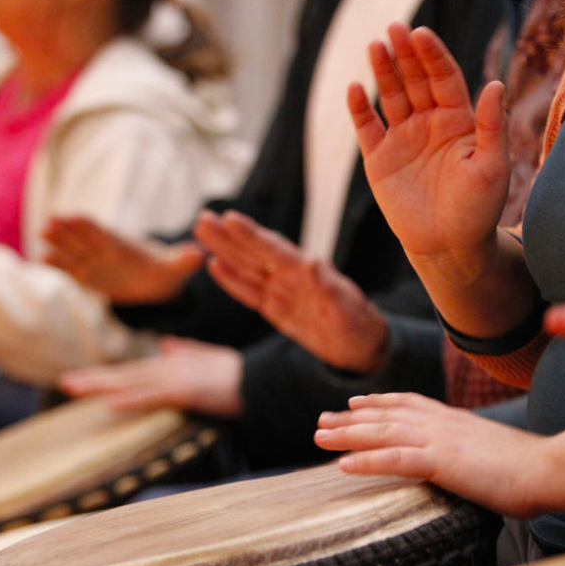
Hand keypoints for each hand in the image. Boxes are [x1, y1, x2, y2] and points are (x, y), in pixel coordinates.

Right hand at [43, 216, 204, 303]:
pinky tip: (42, 258)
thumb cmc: (167, 271)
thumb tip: (199, 254)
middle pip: (85, 239)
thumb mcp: (177, 268)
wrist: (157, 282)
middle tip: (49, 221)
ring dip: (59, 244)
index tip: (76, 217)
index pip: (107, 234)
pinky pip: (72, 269)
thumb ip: (184, 261)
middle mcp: (107, 250)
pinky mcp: (89, 275)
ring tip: (42, 236)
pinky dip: (59, 265)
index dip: (92, 227)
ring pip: (75, 251)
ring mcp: (96, 261)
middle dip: (69, 231)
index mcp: (126, 246)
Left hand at [59, 336, 242, 417]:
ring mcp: (176, 378)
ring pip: (131, 382)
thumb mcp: (210, 360)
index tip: (83, 379)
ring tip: (73, 388)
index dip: (109, 375)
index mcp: (173, 365)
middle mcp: (169, 368)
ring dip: (101, 386)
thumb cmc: (240, 374)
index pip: (135, 371)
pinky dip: (130, 400)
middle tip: (64, 382)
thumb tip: (168, 345)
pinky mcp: (186, 391)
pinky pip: (152, 397)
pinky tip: (109, 404)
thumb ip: (188, 351)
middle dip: (95, 379)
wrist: (261, 379)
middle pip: (126, 375)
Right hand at [197, 210, 389, 373]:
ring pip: (248, 268)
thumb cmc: (359, 326)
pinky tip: (214, 265)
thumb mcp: (348, 311)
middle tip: (203, 217)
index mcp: (309, 273)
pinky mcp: (276, 308)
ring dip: (225, 251)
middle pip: (255, 253)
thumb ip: (330, 289)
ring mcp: (283, 291)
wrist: (362, 347)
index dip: (253, 236)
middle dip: (229, 237)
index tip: (230, 219)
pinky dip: (232, 280)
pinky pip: (250, 292)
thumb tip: (312, 263)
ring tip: (202, 230)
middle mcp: (292, 277)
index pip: (275, 251)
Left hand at [314, 392, 542, 517]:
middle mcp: (442, 423)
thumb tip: (464, 459)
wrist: (550, 468)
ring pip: (383, 433)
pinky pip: (396, 459)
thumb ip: (472, 451)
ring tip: (319, 437)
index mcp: (455, 420)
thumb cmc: (530, 467)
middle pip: (386, 415)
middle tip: (321, 420)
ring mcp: (441, 440)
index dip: (378, 402)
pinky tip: (343, 465)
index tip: (354, 402)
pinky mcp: (443, 462)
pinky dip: (367, 460)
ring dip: (347, 435)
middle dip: (350, 418)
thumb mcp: (492, 451)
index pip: (408, 404)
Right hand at [348, 24, 517, 331]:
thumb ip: (491, 126)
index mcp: (457, 120)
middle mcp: (429, 123)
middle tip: (394, 29)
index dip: (432, 56)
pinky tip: (355, 88)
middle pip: (415, 79)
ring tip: (375, 47)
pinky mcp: (379, 160)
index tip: (422, 35)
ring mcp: (402, 139)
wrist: (448, 247)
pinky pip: (367, 127)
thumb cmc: (477, 210)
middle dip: (405, 54)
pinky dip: (360, 108)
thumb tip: (495, 84)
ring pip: (391, 96)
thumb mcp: (492, 167)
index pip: (444, 77)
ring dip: (383, 72)